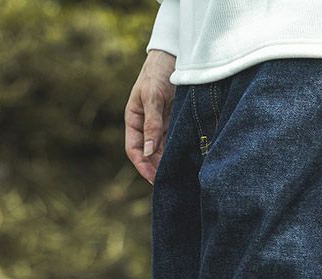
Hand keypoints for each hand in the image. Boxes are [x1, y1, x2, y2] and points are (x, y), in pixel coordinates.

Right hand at [125, 50, 175, 184]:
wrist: (176, 51)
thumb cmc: (159, 71)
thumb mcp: (153, 97)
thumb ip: (151, 124)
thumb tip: (148, 152)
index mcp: (133, 119)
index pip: (134, 150)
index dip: (143, 166)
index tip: (154, 180)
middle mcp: (145, 125)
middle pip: (149, 154)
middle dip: (157, 168)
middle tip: (171, 183)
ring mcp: (160, 123)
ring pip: (163, 149)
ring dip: (169, 162)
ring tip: (181, 175)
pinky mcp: (174, 121)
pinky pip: (175, 141)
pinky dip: (179, 151)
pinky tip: (188, 160)